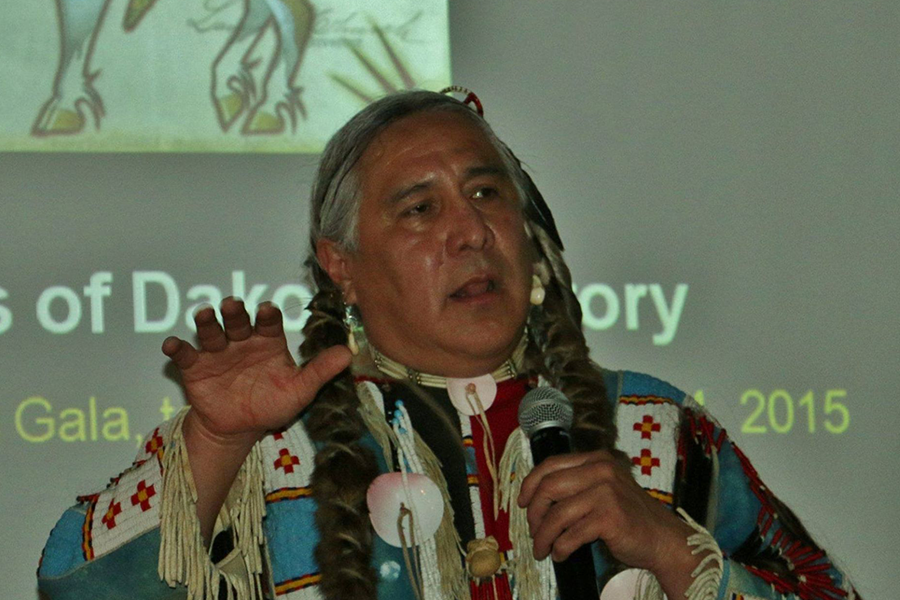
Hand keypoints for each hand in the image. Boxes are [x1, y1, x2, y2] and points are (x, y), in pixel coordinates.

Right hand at [162, 297, 351, 448]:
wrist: (239, 429)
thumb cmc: (272, 404)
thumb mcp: (299, 391)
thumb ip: (320, 371)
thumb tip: (348, 353)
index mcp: (268, 341)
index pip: (269, 322)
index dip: (268, 315)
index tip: (267, 310)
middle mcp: (242, 340)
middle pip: (238, 321)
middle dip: (235, 312)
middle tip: (233, 305)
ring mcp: (217, 352)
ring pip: (211, 331)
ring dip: (207, 322)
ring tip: (205, 314)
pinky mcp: (195, 367)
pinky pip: (185, 354)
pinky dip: (177, 348)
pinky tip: (172, 345)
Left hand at [517, 450, 694, 573]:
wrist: (662, 538)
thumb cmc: (629, 516)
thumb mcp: (604, 489)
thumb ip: (576, 485)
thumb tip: (536, 498)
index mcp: (597, 459)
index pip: (550, 465)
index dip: (530, 484)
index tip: (522, 502)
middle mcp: (601, 470)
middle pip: (548, 487)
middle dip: (534, 513)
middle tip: (533, 531)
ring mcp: (606, 492)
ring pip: (556, 514)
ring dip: (543, 536)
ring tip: (542, 549)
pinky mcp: (609, 517)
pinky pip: (570, 534)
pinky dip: (560, 548)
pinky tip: (560, 554)